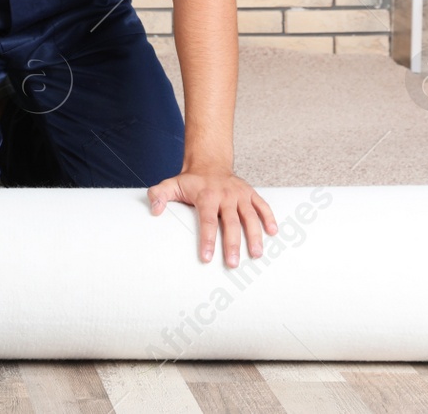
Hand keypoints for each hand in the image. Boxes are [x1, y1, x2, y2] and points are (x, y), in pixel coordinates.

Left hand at [148, 165, 277, 266]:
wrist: (209, 163)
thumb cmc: (190, 181)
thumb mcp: (171, 185)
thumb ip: (158, 196)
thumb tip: (154, 211)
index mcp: (206, 195)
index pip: (207, 221)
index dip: (207, 240)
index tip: (206, 258)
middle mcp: (225, 195)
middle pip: (231, 222)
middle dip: (232, 244)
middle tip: (233, 264)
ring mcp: (240, 194)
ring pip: (250, 216)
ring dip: (254, 236)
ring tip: (256, 255)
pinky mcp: (250, 194)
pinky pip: (263, 206)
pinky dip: (269, 218)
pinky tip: (273, 233)